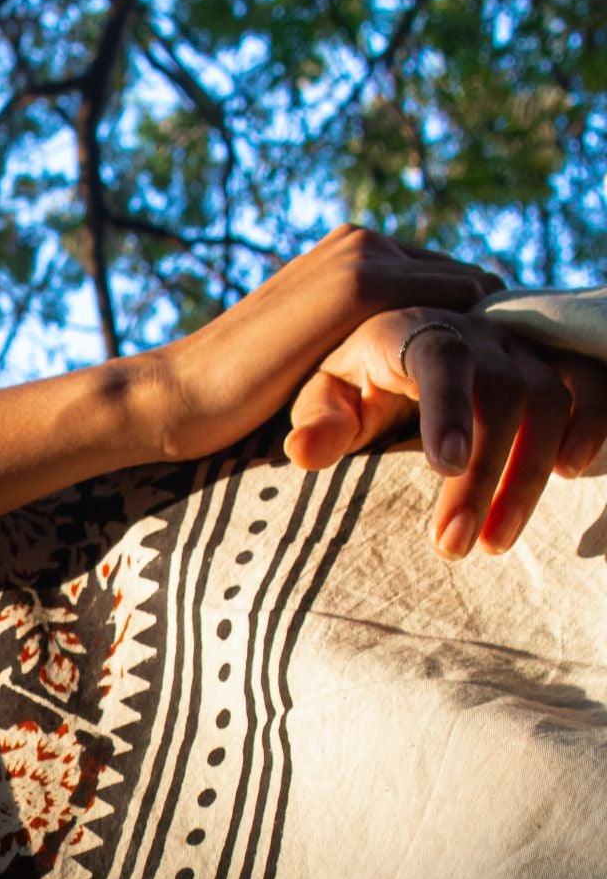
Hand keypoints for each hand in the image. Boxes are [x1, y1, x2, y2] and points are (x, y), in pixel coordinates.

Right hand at [151, 225, 509, 465]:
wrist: (178, 397)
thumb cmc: (238, 399)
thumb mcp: (318, 358)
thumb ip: (365, 341)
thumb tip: (418, 367)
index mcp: (353, 252)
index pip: (453, 283)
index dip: (471, 333)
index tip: (477, 386)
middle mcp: (365, 239)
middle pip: (472, 284)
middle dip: (487, 335)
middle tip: (490, 398)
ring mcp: (363, 255)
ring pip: (472, 294)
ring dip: (485, 345)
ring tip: (483, 405)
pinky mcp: (359, 286)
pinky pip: (456, 307)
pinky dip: (471, 350)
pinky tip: (465, 398)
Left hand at [288, 307, 606, 555]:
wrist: (399, 355)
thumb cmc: (355, 384)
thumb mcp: (324, 400)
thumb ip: (319, 423)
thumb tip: (302, 452)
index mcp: (411, 331)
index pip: (440, 358)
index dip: (448, 409)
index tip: (443, 467)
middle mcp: (477, 332)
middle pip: (500, 391)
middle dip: (482, 475)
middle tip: (454, 547)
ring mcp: (522, 350)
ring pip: (548, 398)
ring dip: (527, 475)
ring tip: (495, 543)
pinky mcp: (556, 368)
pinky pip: (592, 386)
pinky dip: (591, 425)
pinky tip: (570, 474)